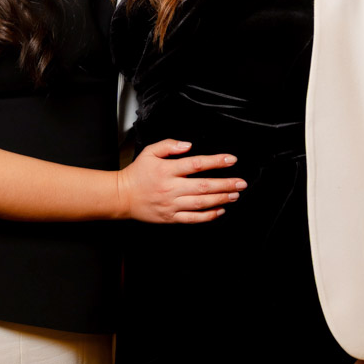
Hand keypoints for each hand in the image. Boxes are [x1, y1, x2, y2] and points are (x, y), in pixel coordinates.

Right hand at [116, 139, 245, 223]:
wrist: (122, 196)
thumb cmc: (137, 173)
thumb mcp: (150, 152)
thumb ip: (169, 145)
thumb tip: (189, 145)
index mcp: (167, 169)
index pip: (197, 164)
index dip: (216, 161)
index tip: (231, 160)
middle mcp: (171, 187)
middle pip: (203, 186)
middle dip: (225, 184)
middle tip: (241, 183)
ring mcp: (171, 204)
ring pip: (201, 203)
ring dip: (221, 199)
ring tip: (235, 195)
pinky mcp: (170, 217)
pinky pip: (193, 218)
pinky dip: (208, 216)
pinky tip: (220, 210)